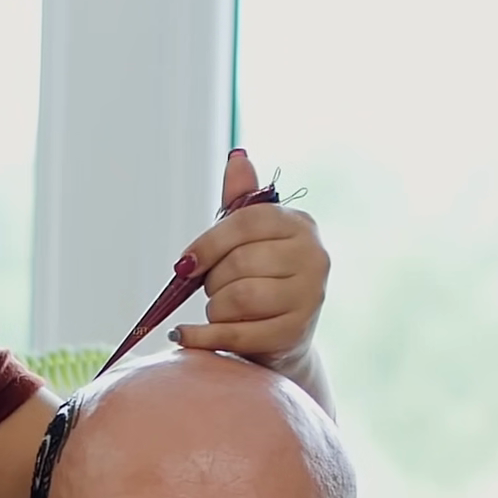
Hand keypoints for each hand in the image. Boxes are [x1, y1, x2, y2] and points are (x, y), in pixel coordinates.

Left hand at [172, 149, 329, 375]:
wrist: (284, 339)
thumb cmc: (262, 280)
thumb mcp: (252, 239)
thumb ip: (242, 203)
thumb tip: (237, 158)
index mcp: (300, 225)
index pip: (246, 222)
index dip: (208, 244)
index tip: (185, 264)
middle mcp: (313, 257)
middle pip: (239, 262)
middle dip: (212, 280)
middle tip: (212, 291)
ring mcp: (308, 297)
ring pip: (238, 297)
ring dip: (214, 308)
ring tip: (217, 311)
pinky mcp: (294, 335)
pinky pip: (237, 334)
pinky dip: (203, 337)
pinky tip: (184, 335)